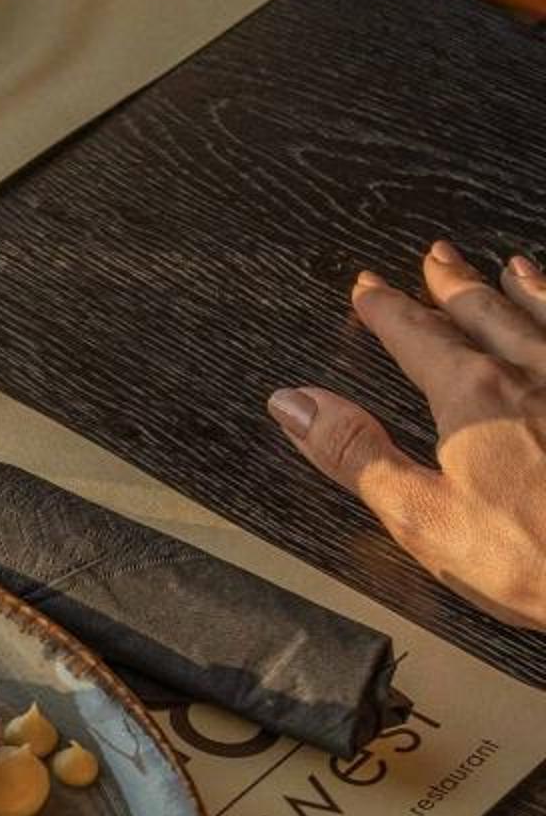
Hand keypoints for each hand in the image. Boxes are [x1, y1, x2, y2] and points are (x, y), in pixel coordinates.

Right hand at [268, 243, 545, 627]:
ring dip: (522, 290)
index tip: (369, 288)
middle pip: (483, 314)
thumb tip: (294, 402)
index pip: (417, 339)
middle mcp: (532, 371)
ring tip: (509, 267)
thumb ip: (355, 453)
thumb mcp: (421, 516)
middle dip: (452, 286)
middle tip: (435, 258)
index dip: (388, 312)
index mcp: (473, 398)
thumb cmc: (533, 558)